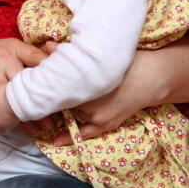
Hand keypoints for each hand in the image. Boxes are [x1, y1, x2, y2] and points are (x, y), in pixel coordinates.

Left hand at [50, 47, 169, 145]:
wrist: (153, 77)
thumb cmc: (127, 62)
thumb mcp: (99, 55)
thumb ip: (71, 53)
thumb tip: (47, 47)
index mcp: (84, 85)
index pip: (55, 87)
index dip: (45, 83)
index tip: (35, 80)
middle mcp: (88, 104)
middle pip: (62, 100)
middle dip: (55, 95)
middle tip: (44, 90)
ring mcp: (98, 117)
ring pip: (72, 113)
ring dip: (63, 109)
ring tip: (51, 105)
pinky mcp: (106, 124)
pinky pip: (84, 134)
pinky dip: (68, 137)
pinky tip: (55, 140)